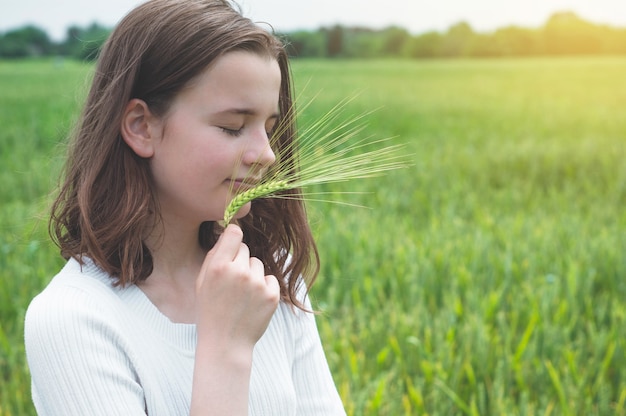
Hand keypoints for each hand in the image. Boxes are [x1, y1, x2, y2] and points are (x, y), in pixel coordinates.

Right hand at [195, 224, 279, 350]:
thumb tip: (229, 231)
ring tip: (241, 294)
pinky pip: (270, 278)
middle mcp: (239, 272)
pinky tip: (252, 302)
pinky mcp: (272, 295)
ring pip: (258, 264)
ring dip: (252, 274)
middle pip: (246, 249)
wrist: (226, 344)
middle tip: (231, 282)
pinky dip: (263, 287)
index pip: (234, 233)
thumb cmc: (210, 311)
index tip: (232, 243)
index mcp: (218, 267)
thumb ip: (214, 256)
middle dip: (239, 260)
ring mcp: (257, 284)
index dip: (233, 237)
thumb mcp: (202, 282)